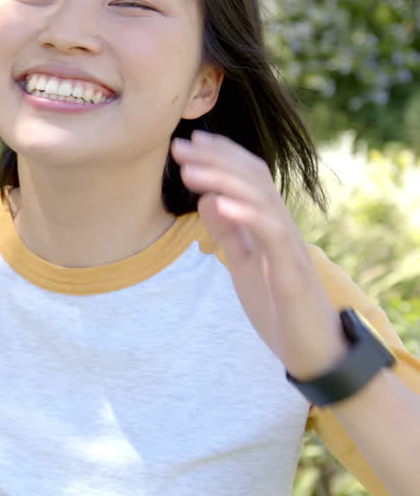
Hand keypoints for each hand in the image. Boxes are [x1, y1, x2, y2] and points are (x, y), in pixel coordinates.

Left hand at [171, 131, 345, 378]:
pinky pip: (271, 234)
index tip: (190, 142)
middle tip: (181, 145)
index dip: (221, 156)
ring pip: (260, 200)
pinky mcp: (291, 272)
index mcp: (270, 226)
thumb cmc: (282, 309)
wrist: (316, 353)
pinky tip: (219, 204)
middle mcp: (282, 228)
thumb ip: (230, 233)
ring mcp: (289, 248)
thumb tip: (208, 199)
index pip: (249, 177)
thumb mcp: (245, 266)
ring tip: (190, 171)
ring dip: (223, 181)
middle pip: (253, 179)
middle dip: (215, 159)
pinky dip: (245, 215)